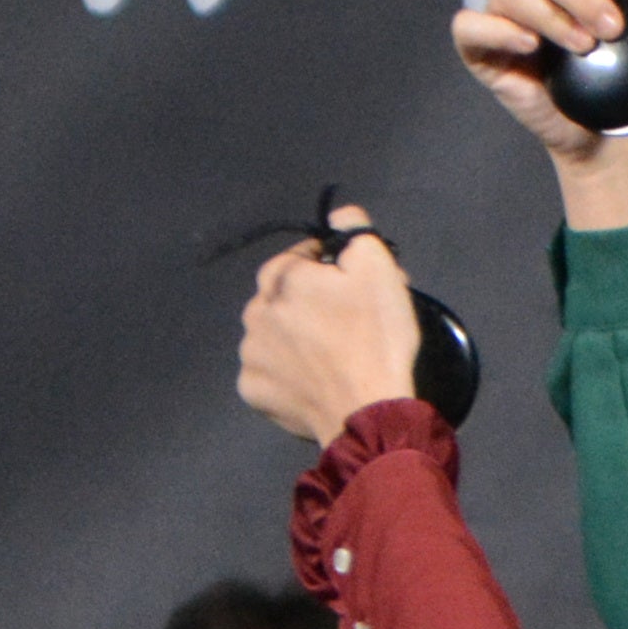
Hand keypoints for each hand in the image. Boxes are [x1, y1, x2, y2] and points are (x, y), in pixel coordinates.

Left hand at [238, 207, 426, 439]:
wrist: (369, 413)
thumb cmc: (374, 337)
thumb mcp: (378, 267)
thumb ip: (355, 230)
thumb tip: (339, 215)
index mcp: (278, 277)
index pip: (301, 257)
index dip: (331, 268)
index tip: (354, 287)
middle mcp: (252, 312)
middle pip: (284, 296)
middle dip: (310, 303)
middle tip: (348, 324)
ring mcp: (249, 356)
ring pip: (274, 335)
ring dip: (295, 338)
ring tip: (330, 357)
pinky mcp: (251, 392)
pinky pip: (268, 373)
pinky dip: (286, 375)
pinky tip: (312, 381)